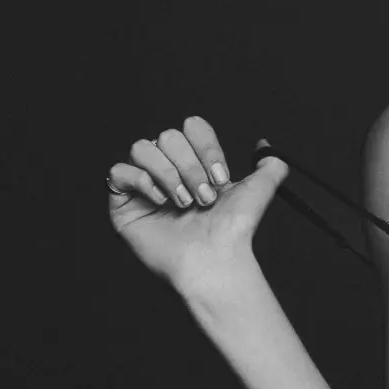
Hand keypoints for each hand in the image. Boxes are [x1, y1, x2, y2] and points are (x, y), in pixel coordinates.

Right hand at [106, 117, 288, 292]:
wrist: (215, 260)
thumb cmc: (234, 230)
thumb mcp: (260, 191)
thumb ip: (271, 165)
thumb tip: (265, 144)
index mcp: (196, 164)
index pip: (192, 127)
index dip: (206, 147)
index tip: (221, 178)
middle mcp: (169, 171)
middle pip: (168, 136)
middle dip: (190, 166)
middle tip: (204, 197)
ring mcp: (143, 186)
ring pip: (141, 148)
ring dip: (168, 173)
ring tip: (183, 203)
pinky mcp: (122, 204)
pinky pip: (117, 172)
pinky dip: (141, 181)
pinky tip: (160, 202)